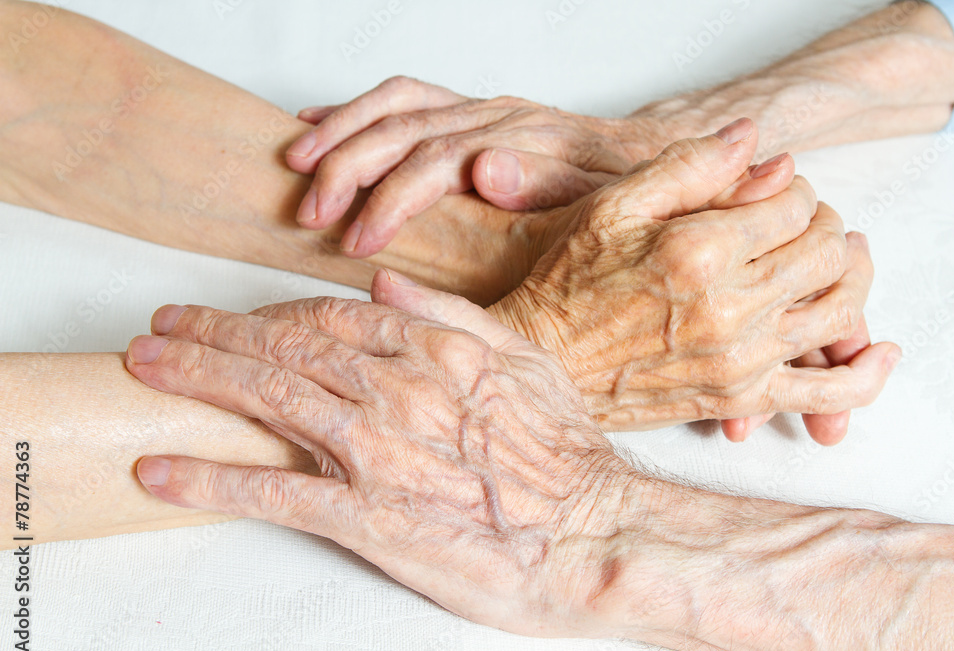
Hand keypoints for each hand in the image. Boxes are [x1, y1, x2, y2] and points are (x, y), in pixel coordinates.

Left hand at [123, 271, 652, 636]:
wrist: (592, 534)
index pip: (324, 316)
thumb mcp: (523, 358)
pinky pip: (274, 491)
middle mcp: (396, 390)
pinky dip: (211, 477)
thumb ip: (450, 312)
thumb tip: (384, 282)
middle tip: (158, 331)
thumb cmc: (566, 454)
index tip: (228, 316)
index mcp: (432, 348)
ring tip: (146, 370)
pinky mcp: (370, 517)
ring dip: (197, 381)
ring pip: (268, 399)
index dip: (264, 313)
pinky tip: (164, 470)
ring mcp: (378, 452)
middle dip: (209, 335)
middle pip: (280, 348)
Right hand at [286, 76, 666, 256]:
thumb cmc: (621, 189)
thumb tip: (486, 169)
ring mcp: (478, 112)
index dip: (389, 200)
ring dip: (341, 131)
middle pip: (402, 128)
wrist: (649, 155)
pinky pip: (404, 101)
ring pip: (395, 105)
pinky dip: (356, 111)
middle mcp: (492, 117)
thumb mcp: (601, 199)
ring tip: (295, 162)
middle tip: (309, 212)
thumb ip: (545, 183)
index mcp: (518, 140)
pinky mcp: (468, 115)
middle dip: (347, 167)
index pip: (435, 163)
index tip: (357, 238)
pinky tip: (319, 123)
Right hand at [482, 119, 899, 429]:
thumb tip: (754, 139)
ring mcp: (741, 359)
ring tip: (840, 260)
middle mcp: (730, 307)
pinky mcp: (741, 398)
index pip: (794, 205)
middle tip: (803, 221)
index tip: (774, 192)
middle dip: (825, 225)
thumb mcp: (613, 206)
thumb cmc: (568, 285)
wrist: (545, 364)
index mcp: (701, 251)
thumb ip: (689, 166)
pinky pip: (828, 392)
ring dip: (853, 276)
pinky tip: (878, 351)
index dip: (794, 189)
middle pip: (827, 251)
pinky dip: (863, 374)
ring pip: (840, 309)